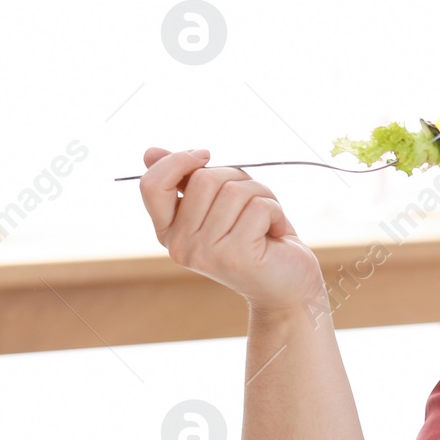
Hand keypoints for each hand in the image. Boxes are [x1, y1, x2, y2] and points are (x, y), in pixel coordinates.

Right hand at [138, 147, 326, 315]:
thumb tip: (150, 153)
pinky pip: (258, 207)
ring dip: (263, 195)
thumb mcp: (221, 205)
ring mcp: (205, 253)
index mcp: (169, 231)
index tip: (205, 155)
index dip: (178, 161)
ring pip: (234, 190)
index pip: (152, 185)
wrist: (289, 286)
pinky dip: (276, 212)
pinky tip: (277, 232)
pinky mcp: (235, 256)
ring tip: (269, 219)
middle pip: (203, 179)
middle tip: (255, 201)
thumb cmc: (257, 239)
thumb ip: (188, 182)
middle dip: (239, 178)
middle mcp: (180, 245)